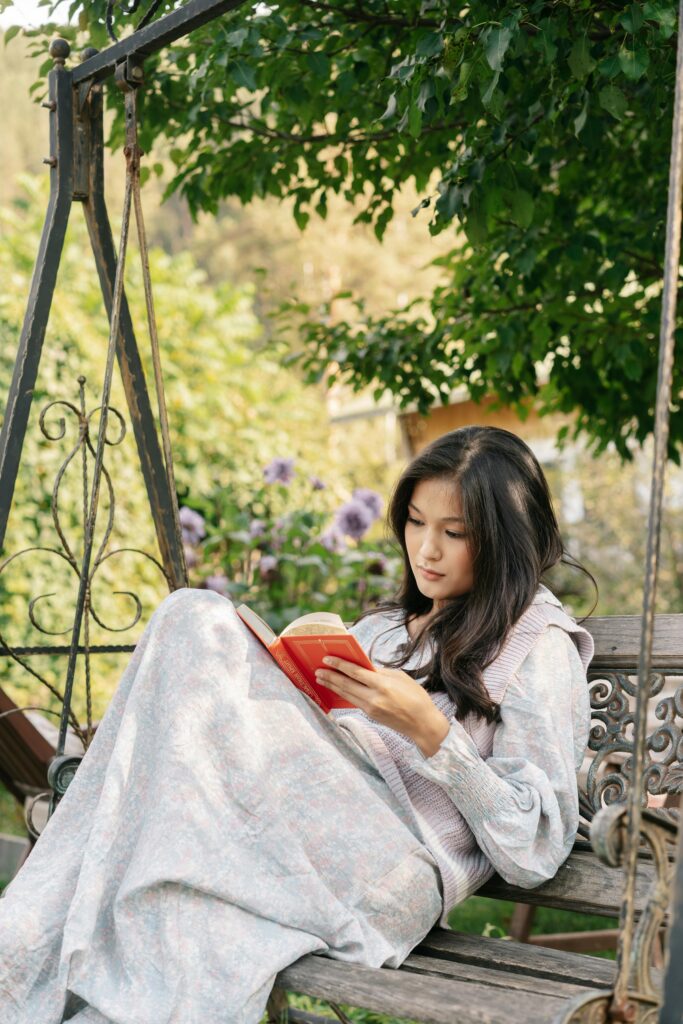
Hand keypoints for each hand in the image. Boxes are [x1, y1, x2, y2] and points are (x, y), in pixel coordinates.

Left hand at [315, 657, 450, 756]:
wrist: (423, 724)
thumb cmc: (416, 696)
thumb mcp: (400, 677)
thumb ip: (380, 672)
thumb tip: (364, 667)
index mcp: (382, 684)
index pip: (355, 672)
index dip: (340, 665)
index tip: (327, 658)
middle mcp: (374, 697)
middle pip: (346, 684)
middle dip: (330, 676)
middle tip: (318, 669)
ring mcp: (371, 708)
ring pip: (347, 694)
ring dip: (332, 686)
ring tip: (321, 678)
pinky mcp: (371, 715)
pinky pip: (353, 701)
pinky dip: (343, 694)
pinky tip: (336, 689)